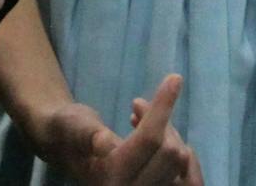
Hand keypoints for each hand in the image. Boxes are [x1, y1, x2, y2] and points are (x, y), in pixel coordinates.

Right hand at [35, 73, 201, 185]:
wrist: (69, 151)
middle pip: (170, 151)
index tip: (174, 78)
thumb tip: (104, 143)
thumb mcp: (75, 127)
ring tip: (147, 122)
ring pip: (181, 159)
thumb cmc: (70, 132)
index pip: (148, 140)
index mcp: (110, 179)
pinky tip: (159, 138)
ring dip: (170, 135)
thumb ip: (89, 134)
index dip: (162, 107)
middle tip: (138, 107)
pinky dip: (178, 149)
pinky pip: (186, 171)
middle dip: (162, 121)